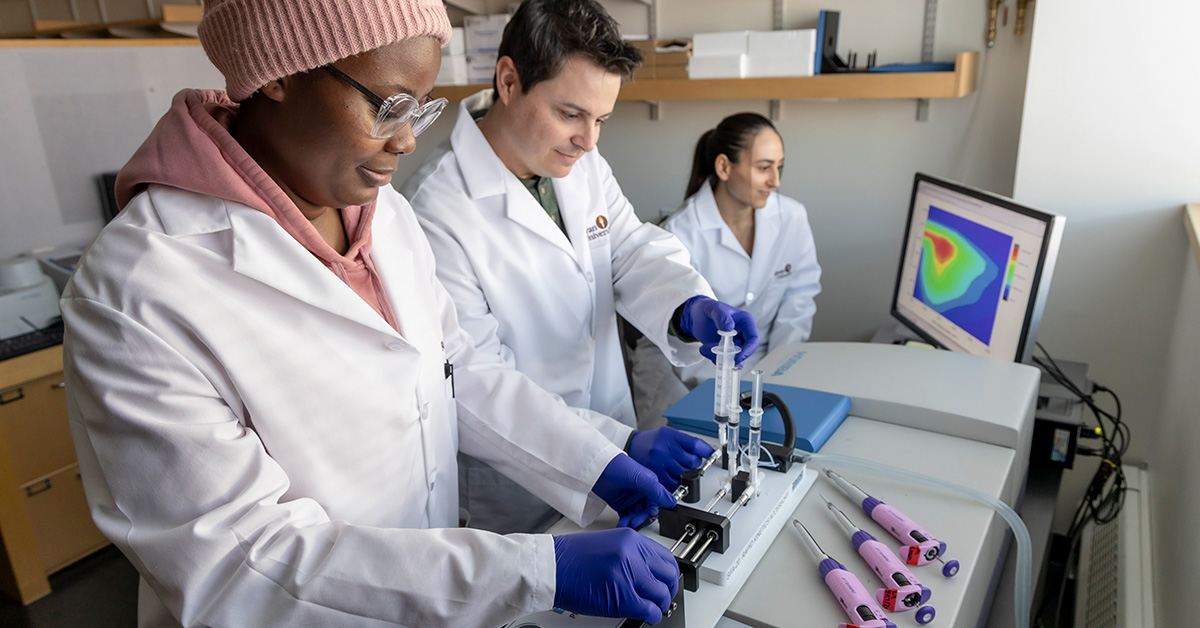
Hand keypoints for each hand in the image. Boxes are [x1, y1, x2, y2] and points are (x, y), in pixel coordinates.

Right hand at [553, 529, 679, 623]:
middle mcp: (632, 554)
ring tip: (651, 608)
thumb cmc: (570, 558)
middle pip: (669, 575)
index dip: (667, 574)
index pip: (665, 557)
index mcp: (631, 539)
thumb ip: (631, 555)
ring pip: (662, 594)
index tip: (664, 581)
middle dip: (668, 589)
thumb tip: (647, 572)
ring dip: (660, 605)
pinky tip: (645, 615)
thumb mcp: (608, 544)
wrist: (549, 566)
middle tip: (661, 597)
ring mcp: (628, 575)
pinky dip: (652, 616)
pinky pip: (650, 610)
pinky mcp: (622, 597)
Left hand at [592, 454, 675, 528]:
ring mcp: (631, 498)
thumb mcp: (639, 478)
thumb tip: (672, 501)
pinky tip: (623, 524)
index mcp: (650, 483)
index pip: (656, 503)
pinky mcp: (620, 503)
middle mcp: (642, 491)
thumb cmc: (616, 465)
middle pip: (646, 511)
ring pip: (637, 515)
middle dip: (641, 518)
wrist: (595, 467)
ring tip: (626, 524)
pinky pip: (626, 516)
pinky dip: (625, 522)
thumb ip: (655, 490)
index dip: (652, 512)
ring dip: (633, 521)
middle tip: (634, 522)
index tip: (647, 517)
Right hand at [627, 427, 715, 490]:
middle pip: (693, 462)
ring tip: (677, 468)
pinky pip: (673, 485)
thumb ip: (686, 443)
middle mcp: (664, 449)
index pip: (696, 445)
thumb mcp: (669, 434)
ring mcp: (659, 463)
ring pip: (685, 475)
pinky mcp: (654, 476)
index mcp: (670, 436)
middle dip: (693, 463)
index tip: (713, 455)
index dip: (707, 451)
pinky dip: (676, 483)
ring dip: (685, 474)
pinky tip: (671, 476)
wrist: (631, 446)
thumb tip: (707, 452)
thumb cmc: (651, 441)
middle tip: (686, 461)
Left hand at [678, 296, 759, 366]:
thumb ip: (722, 317)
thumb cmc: (708, 308)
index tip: (737, 358)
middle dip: (729, 355)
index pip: (754, 340)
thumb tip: (730, 328)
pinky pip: (722, 359)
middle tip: (714, 352)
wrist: (697, 315)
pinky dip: (712, 357)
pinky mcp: (725, 350)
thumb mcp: (714, 308)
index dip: (748, 351)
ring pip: (732, 358)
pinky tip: (703, 348)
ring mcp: (733, 343)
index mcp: (746, 322)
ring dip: (718, 356)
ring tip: (705, 347)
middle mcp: (742, 334)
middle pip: (744, 352)